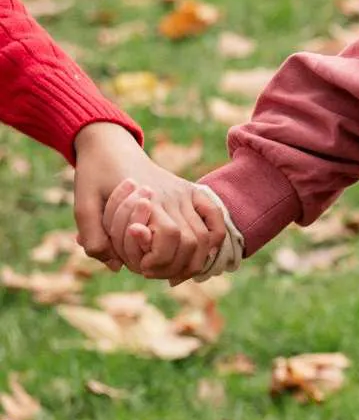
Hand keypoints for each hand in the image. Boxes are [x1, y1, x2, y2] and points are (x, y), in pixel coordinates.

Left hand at [72, 123, 220, 280]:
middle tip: (154, 273)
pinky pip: (215, 216)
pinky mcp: (191, 191)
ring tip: (174, 272)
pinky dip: (214, 238)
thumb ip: (94, 238)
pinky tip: (200, 253)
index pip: (170, 235)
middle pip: (192, 240)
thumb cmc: (94, 176)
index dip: (159, 259)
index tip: (140, 268)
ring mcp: (185, 192)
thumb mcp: (83, 206)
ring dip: (195, 260)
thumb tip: (116, 266)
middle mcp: (173, 195)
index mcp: (148, 198)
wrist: (110, 146)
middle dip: (176, 266)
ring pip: (206, 234)